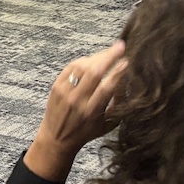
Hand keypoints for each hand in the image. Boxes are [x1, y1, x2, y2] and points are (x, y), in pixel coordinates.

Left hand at [24, 41, 126, 181]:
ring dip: (97, 56)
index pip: (107, 87)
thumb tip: (127, 82)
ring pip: (82, 66)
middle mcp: (77, 100)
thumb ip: (118, 105)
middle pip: (94, 72)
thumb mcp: (108, 124)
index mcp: (92, 111)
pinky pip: (70, 67)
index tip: (127, 62)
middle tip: (121, 46)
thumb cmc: (86, 132)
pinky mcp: (56, 86)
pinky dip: (83, 61)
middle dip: (109, 56)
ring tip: (109, 52)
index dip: (118, 73)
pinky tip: (92, 59)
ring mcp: (65, 92)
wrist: (57, 137)